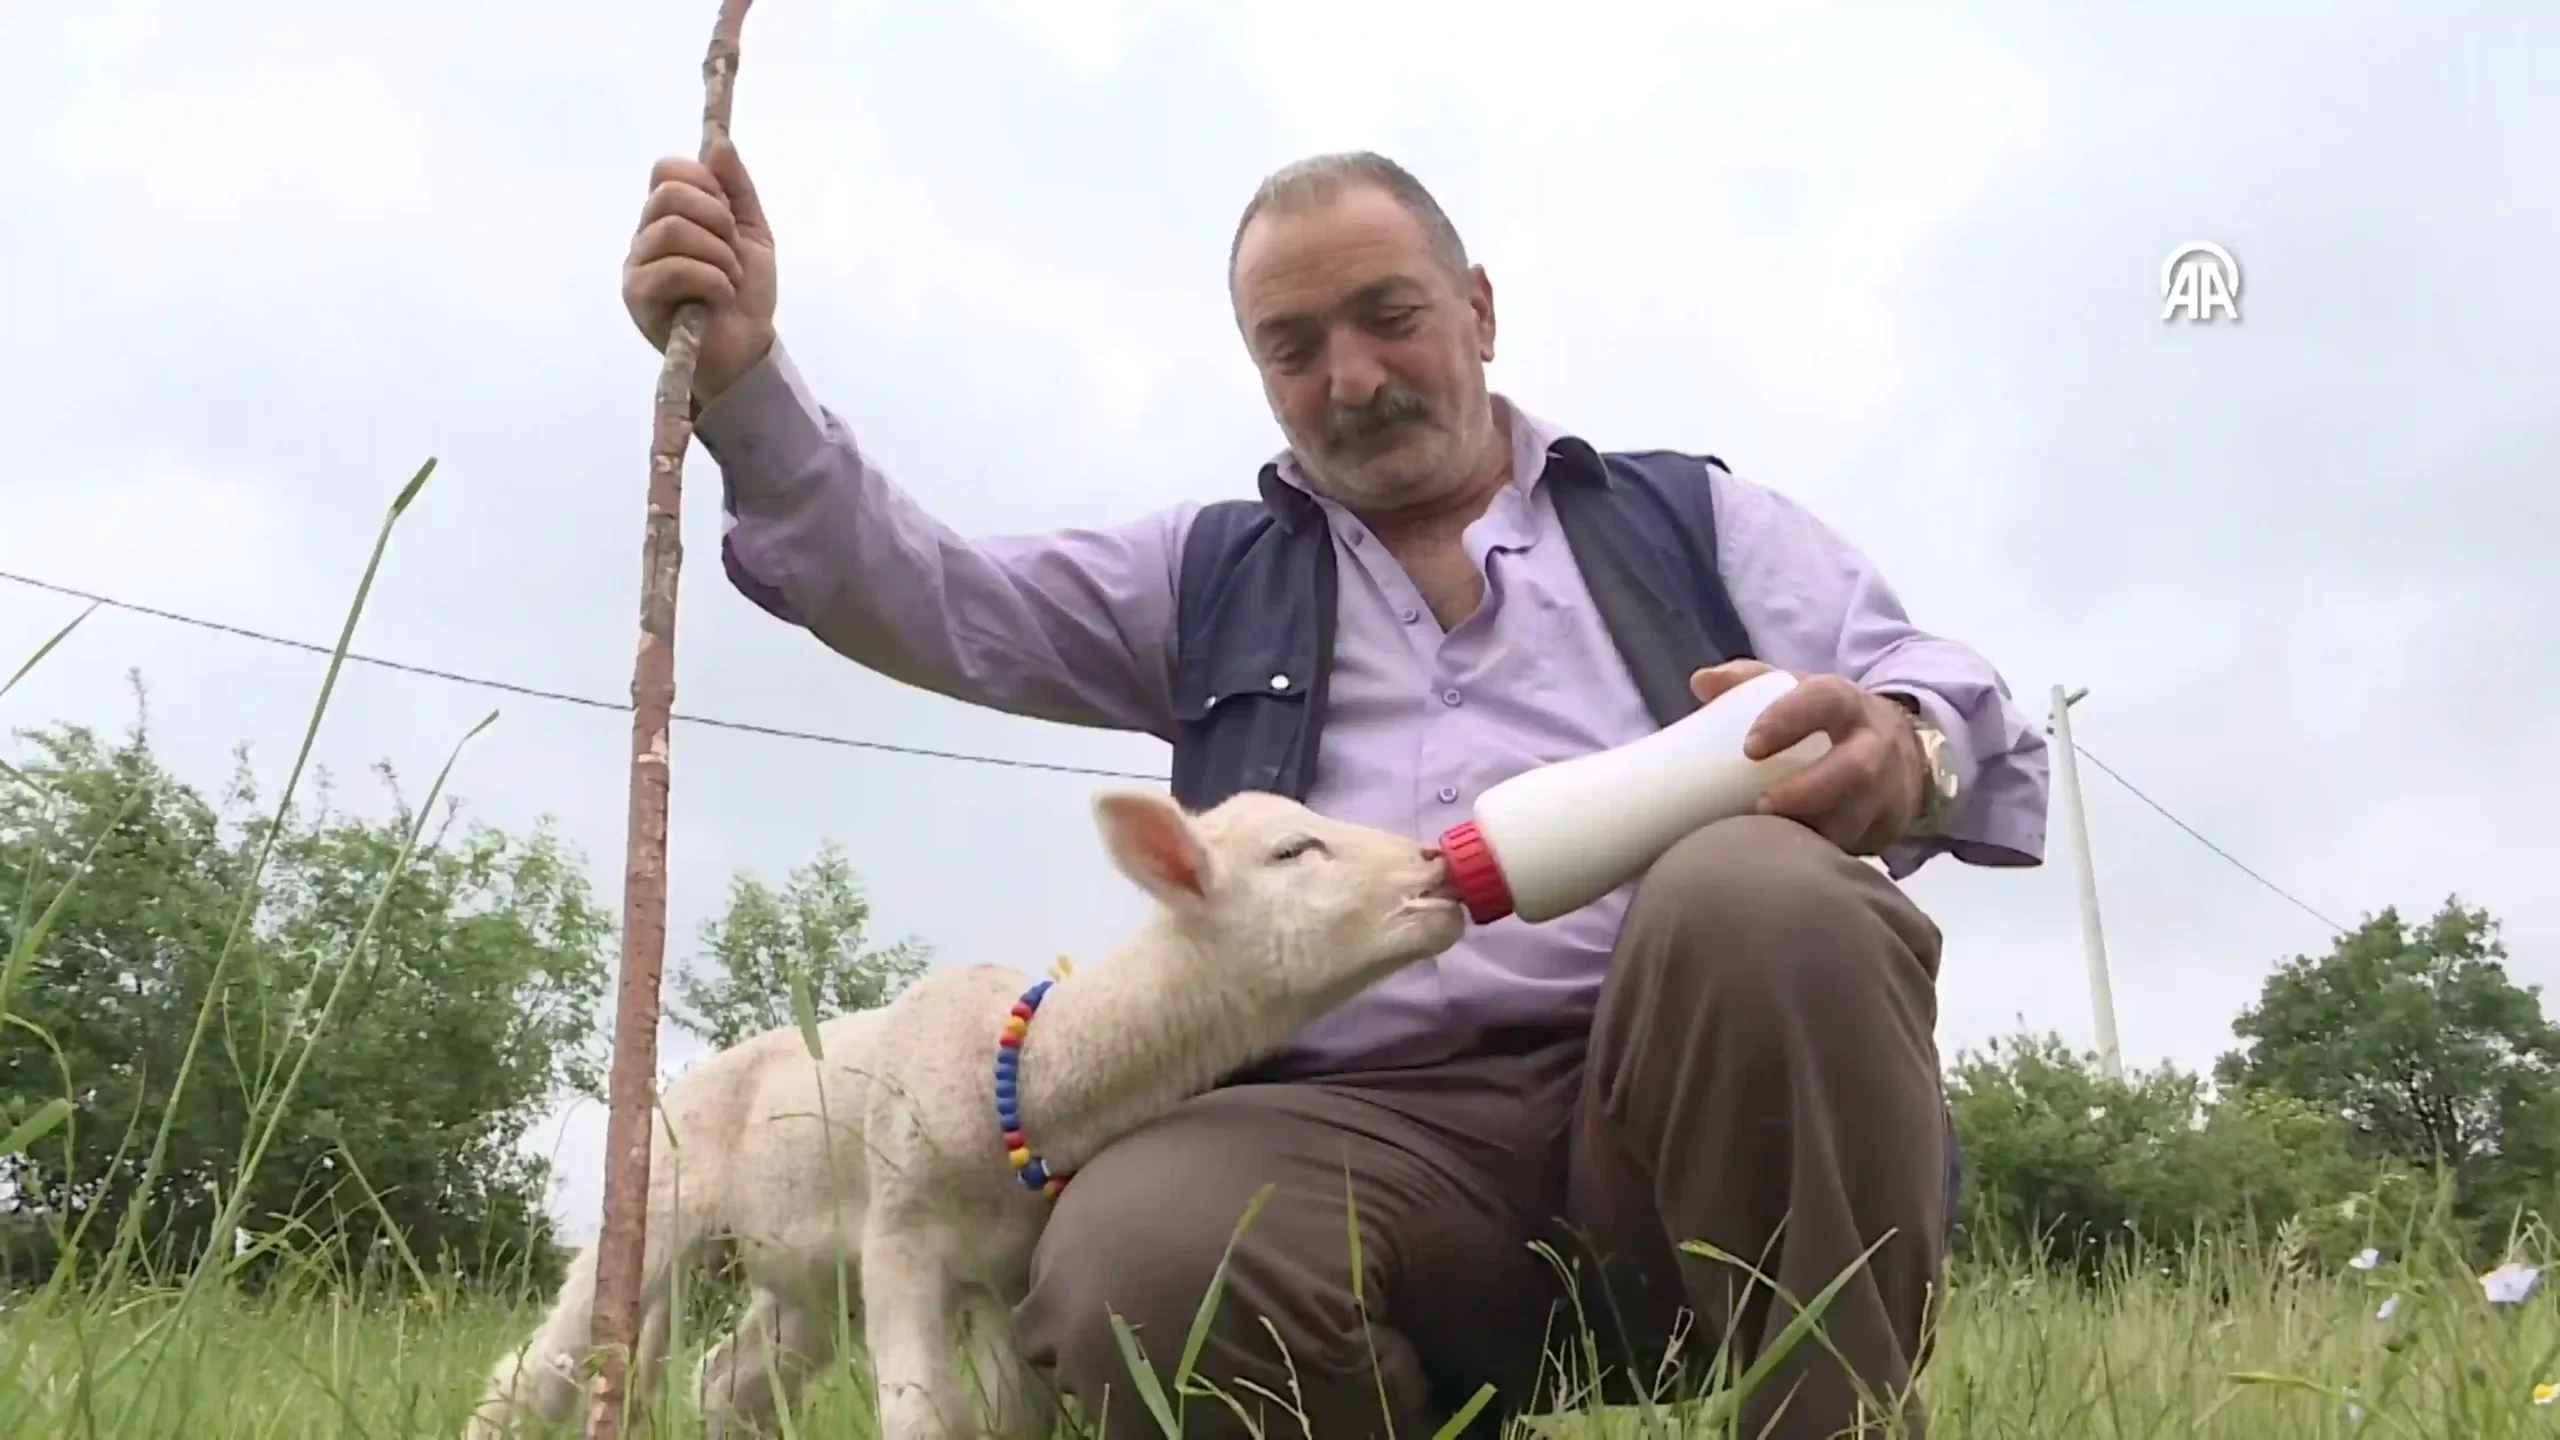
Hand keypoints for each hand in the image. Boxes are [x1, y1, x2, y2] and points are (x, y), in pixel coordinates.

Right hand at [622, 139, 778, 404]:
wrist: (748, 347)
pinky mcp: (638, 296)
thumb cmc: (745, 292)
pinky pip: (672, 268)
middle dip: (716, 220)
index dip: (704, 183)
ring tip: (729, 278)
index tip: (729, 215)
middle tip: (732, 252)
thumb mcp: (751, 232)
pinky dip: (711, 279)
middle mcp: (645, 236)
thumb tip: (719, 142)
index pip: (667, 170)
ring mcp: (637, 266)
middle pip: (667, 195)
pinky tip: (720, 296)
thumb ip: (736, 188)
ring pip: (672, 230)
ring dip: (718, 254)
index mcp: (668, 216)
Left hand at [1689, 660, 1928, 855]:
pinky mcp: (1886, 827)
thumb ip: (1749, 682)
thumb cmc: (1830, 720)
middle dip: (1808, 790)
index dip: (1788, 720)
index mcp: (1845, 703)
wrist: (1903, 752)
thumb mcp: (1799, 692)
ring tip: (1769, 843)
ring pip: (1859, 817)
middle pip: (1855, 768)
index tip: (1749, 747)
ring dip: (1814, 832)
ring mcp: (1887, 790)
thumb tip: (1701, 682)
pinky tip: (1790, 863)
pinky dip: (1823, 855)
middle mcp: (1874, 745)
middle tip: (1762, 806)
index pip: (1823, 701)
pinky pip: (1858, 845)